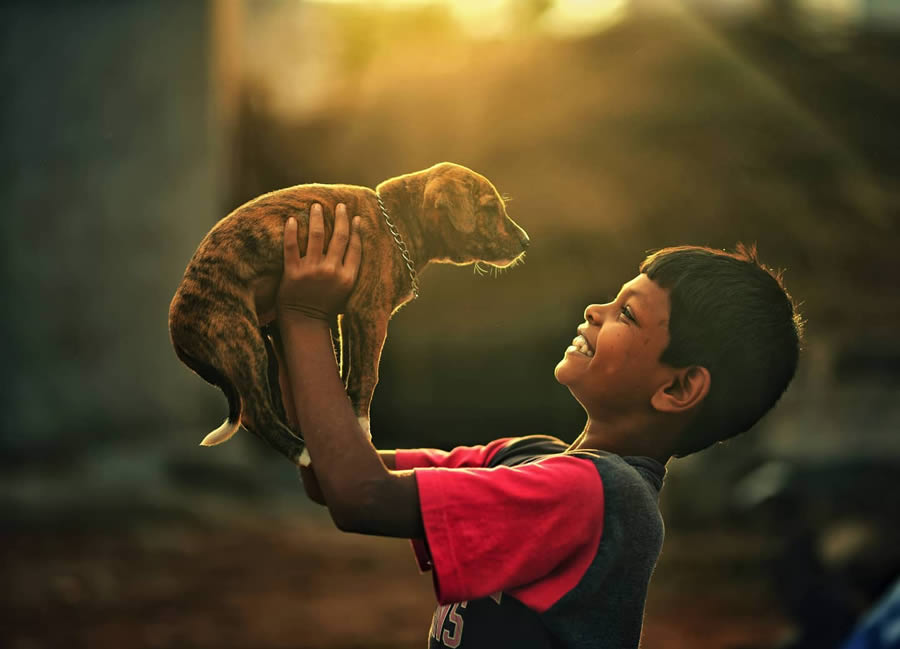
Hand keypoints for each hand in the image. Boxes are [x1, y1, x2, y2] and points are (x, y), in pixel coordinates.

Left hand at [277, 202, 361, 321]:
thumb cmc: (326, 308)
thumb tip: (354, 250)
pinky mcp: (293, 272)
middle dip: (341, 218)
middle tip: (340, 205)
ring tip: (317, 206)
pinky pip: (291, 246)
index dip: (356, 231)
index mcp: (347, 277)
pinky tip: (293, 219)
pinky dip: (292, 231)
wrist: (304, 322)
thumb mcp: (345, 293)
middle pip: (339, 237)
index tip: (356, 218)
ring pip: (317, 236)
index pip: (355, 248)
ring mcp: (312, 270)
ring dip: (318, 218)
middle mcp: (332, 271)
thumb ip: (349, 273)